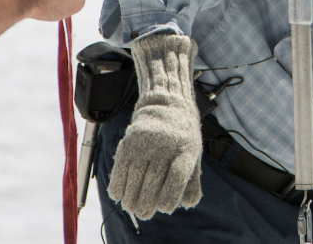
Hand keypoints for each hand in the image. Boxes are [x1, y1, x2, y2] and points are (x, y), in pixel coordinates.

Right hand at [107, 33, 202, 220]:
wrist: (167, 100)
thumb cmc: (183, 133)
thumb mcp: (194, 153)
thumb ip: (192, 180)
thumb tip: (187, 204)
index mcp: (186, 148)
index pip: (178, 177)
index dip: (170, 196)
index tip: (165, 209)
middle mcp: (166, 143)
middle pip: (154, 179)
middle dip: (147, 201)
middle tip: (143, 213)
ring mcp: (147, 140)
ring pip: (135, 174)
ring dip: (130, 195)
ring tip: (130, 206)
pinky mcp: (131, 138)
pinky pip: (121, 164)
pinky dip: (117, 181)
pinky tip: (117, 193)